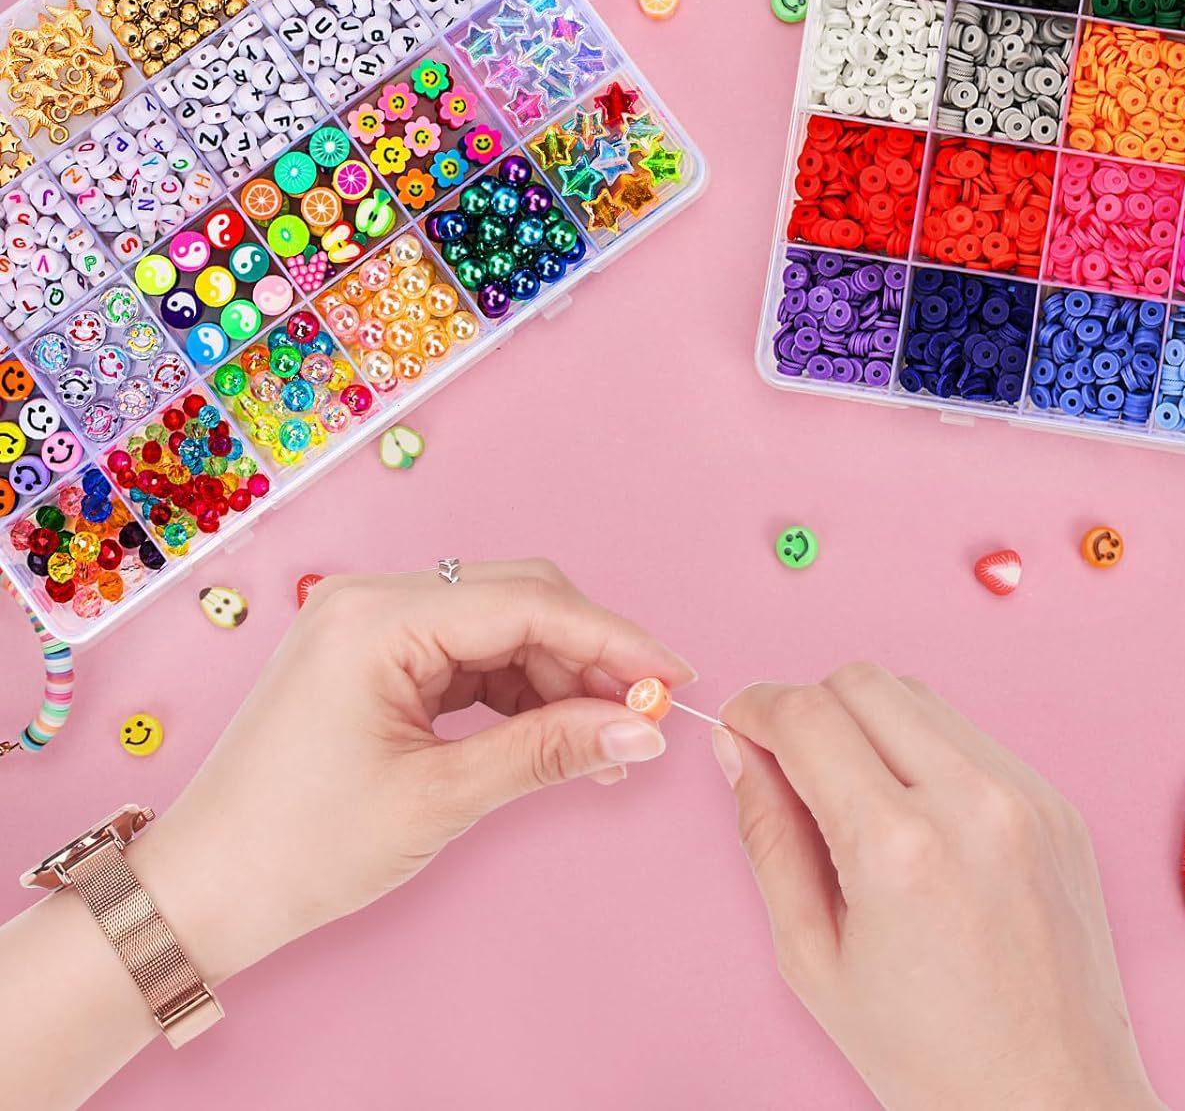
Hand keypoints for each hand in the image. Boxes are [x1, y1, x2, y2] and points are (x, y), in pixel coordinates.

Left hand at [136, 560, 693, 982]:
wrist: (204, 892)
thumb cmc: (302, 848)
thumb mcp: (439, 799)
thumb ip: (549, 752)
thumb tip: (642, 731)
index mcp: (378, 617)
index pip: (527, 602)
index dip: (613, 639)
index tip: (674, 680)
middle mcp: (373, 598)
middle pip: (519, 600)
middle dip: (589, 655)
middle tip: (646, 717)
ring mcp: (371, 622)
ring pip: (500, 627)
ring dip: (558, 677)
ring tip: (603, 744)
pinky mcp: (375, 654)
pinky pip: (469, 654)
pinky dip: (517, 691)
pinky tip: (553, 734)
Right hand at [714, 666, 1160, 1110]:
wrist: (1054, 1105)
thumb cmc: (929, 1056)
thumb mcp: (812, 958)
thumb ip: (767, 835)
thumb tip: (738, 749)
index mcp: (899, 848)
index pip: (806, 714)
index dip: (756, 708)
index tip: (739, 726)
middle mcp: (972, 802)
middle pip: (862, 680)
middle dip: (810, 706)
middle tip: (792, 765)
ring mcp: (1027, 797)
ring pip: (918, 697)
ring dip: (870, 723)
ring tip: (859, 801)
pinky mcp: (1058, 805)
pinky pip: (971, 737)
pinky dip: (927, 753)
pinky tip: (919, 821)